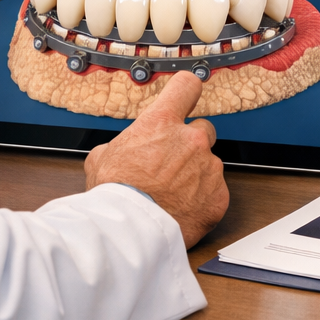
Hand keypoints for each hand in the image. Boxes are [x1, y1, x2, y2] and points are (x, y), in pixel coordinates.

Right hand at [84, 72, 228, 247]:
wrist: (129, 233)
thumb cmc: (114, 196)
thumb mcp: (100, 159)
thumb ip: (117, 146)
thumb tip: (115, 151)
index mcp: (162, 123)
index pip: (186, 86)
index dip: (186, 90)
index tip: (187, 95)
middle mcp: (191, 140)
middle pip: (203, 129)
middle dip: (191, 144)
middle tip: (171, 164)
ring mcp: (209, 168)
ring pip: (209, 165)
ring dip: (195, 175)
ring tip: (172, 195)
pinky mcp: (219, 196)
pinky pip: (216, 192)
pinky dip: (203, 200)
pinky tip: (183, 210)